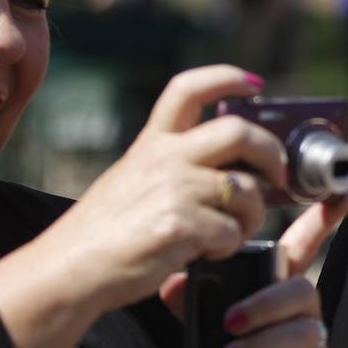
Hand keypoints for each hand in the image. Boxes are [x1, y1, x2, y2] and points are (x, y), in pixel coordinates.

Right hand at [39, 65, 286, 314]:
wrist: (70, 269)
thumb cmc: (104, 232)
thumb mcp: (131, 178)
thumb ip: (173, 164)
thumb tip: (231, 166)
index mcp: (152, 143)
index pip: (189, 88)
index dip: (227, 78)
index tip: (254, 85)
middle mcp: (165, 159)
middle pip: (239, 132)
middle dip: (271, 153)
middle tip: (277, 175)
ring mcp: (174, 190)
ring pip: (246, 191)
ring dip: (252, 216)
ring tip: (232, 231)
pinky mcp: (181, 225)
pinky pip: (233, 231)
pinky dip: (230, 246)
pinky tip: (209, 252)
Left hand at [161, 191, 347, 347]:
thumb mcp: (209, 325)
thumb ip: (191, 302)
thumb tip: (172, 283)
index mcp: (279, 285)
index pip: (307, 243)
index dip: (325, 217)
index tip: (345, 192)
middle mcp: (302, 310)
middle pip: (301, 291)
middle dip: (265, 303)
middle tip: (230, 321)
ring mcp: (312, 344)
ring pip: (302, 332)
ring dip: (263, 344)